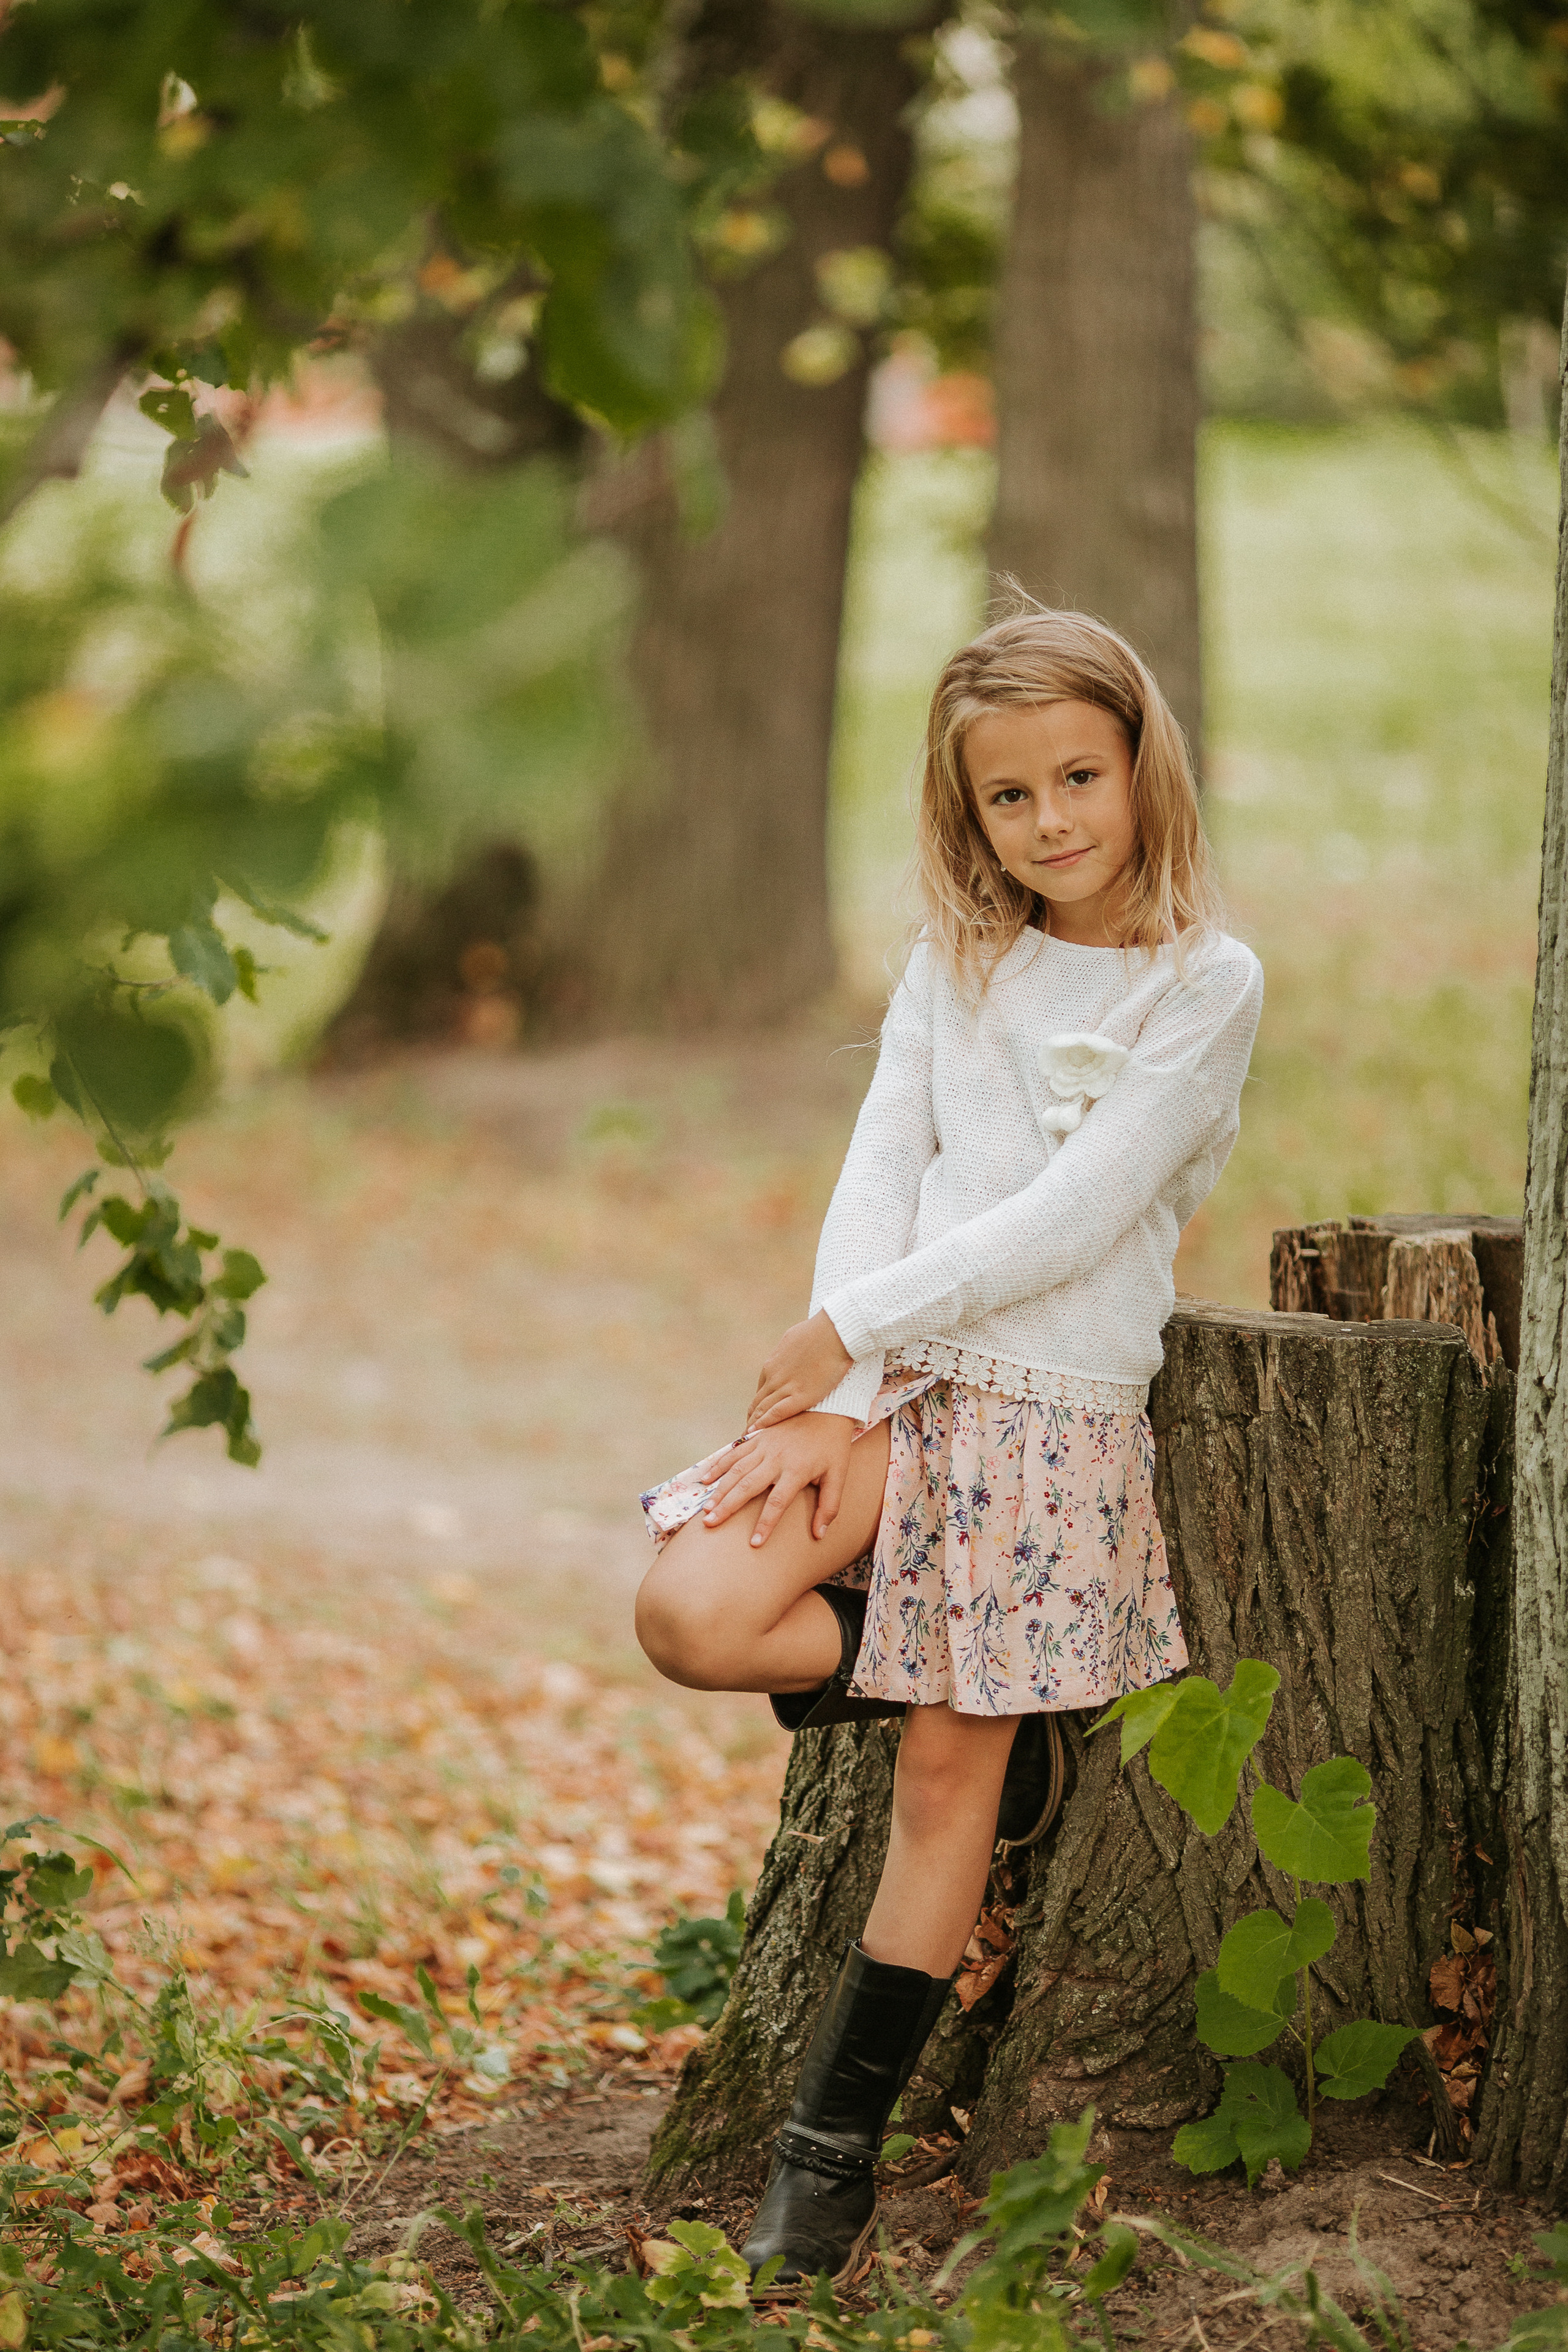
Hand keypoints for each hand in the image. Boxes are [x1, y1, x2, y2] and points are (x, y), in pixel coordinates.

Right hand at [702, 1411, 856, 1546]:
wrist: (828, 1407)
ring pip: (736, 1470)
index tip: (754, 1543)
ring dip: (719, 1489)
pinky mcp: (758, 1435)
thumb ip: (829, 1506)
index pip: (777, 1502)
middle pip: (747, 1486)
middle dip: (727, 1507)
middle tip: (710, 1524)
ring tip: (706, 1508)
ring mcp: (764, 1445)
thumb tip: (819, 1535)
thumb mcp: (838, 1475)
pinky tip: (706, 1478)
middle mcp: (776, 1458)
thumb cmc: (833, 1446)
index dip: (765, 1523)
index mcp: (797, 1470)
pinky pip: (734, 1451)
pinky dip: (719, 1465)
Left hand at [748, 1310, 853, 1428]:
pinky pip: (776, 1413)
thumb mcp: (794, 1339)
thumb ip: (789, 1353)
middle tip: (749, 1432)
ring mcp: (785, 1386)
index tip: (757, 1415)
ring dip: (754, 1424)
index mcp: (773, 1364)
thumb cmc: (819, 1331)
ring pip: (763, 1409)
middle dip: (753, 1418)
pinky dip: (764, 1424)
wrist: (834, 1332)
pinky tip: (756, 1433)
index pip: (761, 1390)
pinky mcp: (800, 1396)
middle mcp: (774, 1376)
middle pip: (758, 1402)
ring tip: (749, 1438)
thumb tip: (790, 1353)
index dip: (759, 1404)